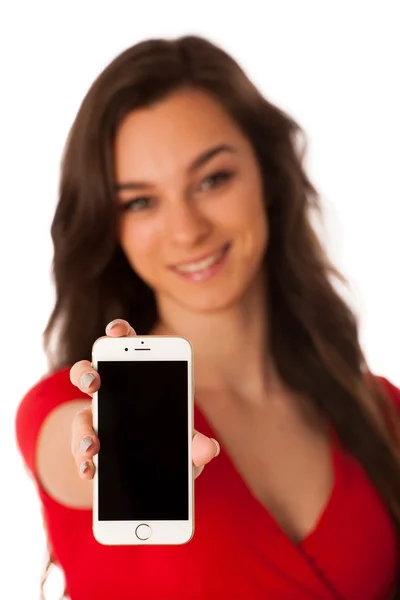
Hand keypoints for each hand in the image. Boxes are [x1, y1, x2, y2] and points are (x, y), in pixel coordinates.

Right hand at [69, 319, 219, 479]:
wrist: (154, 477)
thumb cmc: (171, 446)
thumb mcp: (188, 447)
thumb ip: (197, 446)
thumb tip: (208, 449)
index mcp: (139, 380)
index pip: (126, 347)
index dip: (119, 332)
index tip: (116, 331)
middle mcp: (111, 395)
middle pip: (89, 373)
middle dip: (87, 373)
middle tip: (95, 383)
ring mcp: (96, 422)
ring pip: (79, 416)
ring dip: (82, 430)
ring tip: (93, 446)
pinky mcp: (87, 449)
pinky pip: (79, 451)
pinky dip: (84, 462)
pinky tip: (91, 472)